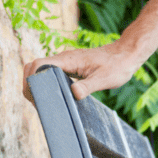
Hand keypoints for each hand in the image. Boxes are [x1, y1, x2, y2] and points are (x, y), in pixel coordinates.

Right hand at [23, 41, 142, 101]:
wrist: (126, 54)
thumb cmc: (117, 65)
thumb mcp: (105, 79)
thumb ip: (88, 86)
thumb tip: (73, 93)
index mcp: (68, 60)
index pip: (38, 65)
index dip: (30, 79)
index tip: (33, 95)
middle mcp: (64, 59)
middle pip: (35, 67)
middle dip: (30, 83)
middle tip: (36, 102)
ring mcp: (66, 62)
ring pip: (42, 70)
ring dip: (37, 83)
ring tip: (42, 101)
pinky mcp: (71, 66)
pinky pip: (52, 72)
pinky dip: (47, 83)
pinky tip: (53, 95)